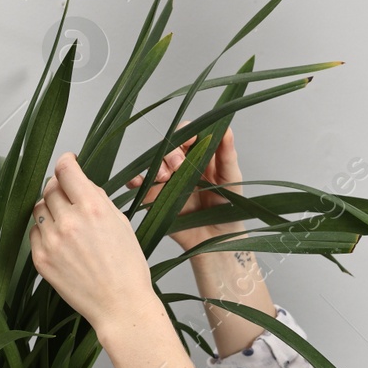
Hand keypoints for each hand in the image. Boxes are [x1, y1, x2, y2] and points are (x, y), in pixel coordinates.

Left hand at [30, 152, 156, 333]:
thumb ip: (99, 200)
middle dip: (60, 189)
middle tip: (70, 198)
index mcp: (93, 208)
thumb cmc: (127, 268)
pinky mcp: (41, 259)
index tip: (67, 162)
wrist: (120, 305)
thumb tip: (82, 185)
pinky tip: (61, 243)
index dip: (66, 162)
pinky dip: (44, 232)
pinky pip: (33, 233)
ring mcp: (52, 241)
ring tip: (67, 224)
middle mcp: (69, 221)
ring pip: (39, 209)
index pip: (66, 170)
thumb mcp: (121, 224)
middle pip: (50, 188)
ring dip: (50, 210)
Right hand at [125, 122, 246, 251]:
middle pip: (168, 146)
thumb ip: (227, 155)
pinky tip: (138, 182)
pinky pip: (141, 184)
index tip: (189, 140)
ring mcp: (168, 180)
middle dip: (170, 152)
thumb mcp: (231, 179)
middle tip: (178, 165)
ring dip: (156, 166)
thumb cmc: (228, 208)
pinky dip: (136, 180)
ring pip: (154, 162)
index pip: (188, 135)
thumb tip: (227, 128)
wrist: (216, 238)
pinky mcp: (156, 197)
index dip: (186, 133)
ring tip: (164, 178)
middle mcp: (182, 165)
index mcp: (201, 156)